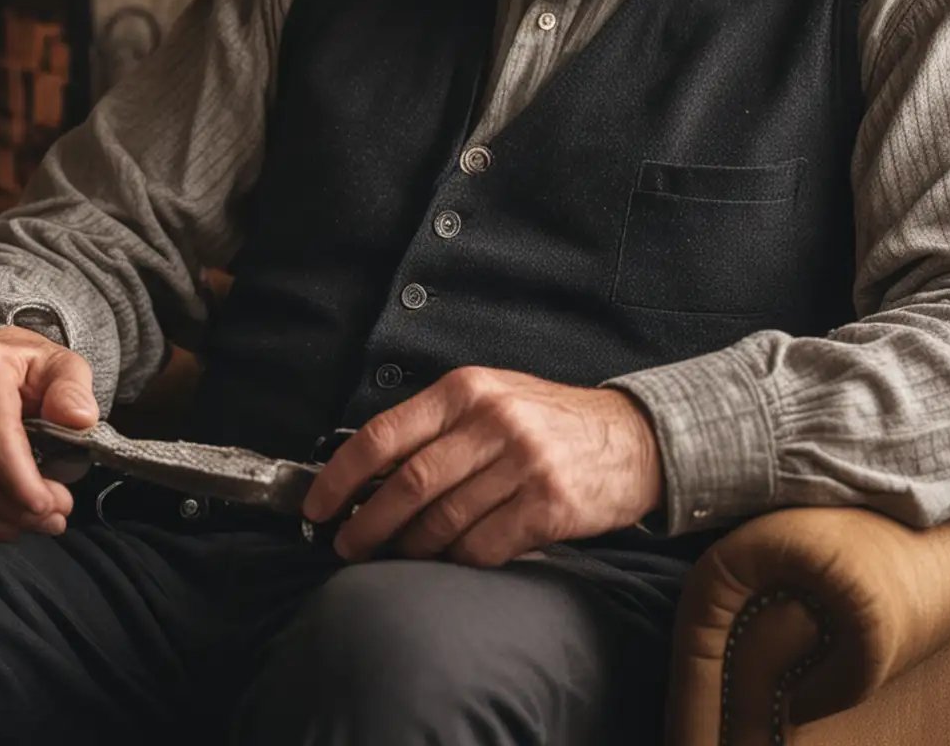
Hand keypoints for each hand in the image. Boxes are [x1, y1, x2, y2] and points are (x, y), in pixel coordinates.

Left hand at [301, 367, 663, 566]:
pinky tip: (452, 559)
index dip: (341, 474)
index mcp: (469, 389)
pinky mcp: (547, 506)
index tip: (317, 505)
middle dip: (366, 524)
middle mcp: (493, 421)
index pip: (386, 433)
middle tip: (347, 546)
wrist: (632, 439)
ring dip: (410, 548)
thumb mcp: (494, 398)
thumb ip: (439, 424)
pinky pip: (482, 547)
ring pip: (442, 521)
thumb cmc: (549, 422)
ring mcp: (523, 463)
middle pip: (408, 484)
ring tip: (397, 556)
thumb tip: (367, 470)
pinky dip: (457, 560)